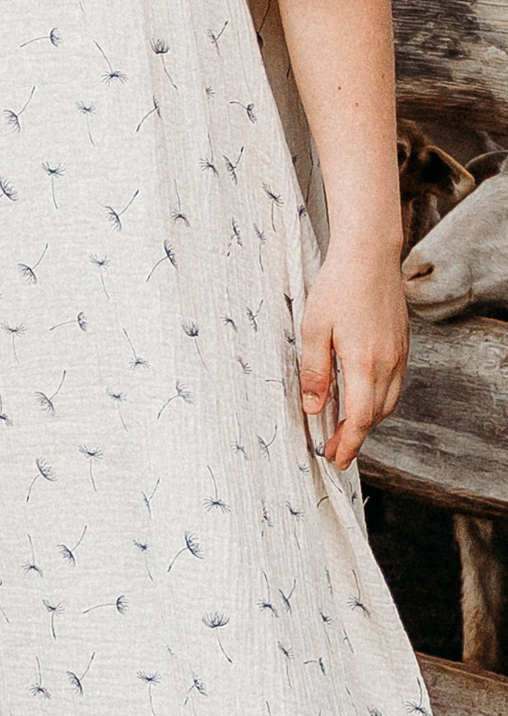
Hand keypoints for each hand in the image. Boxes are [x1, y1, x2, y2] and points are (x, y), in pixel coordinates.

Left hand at [300, 232, 410, 471]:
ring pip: (389, 401)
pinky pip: (394, 384)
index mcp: (364, 362)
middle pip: (377, 414)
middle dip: (357, 437)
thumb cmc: (337, 289)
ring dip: (369, 420)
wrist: (369, 257)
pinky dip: (379, 400)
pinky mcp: (401, 345)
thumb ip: (314, 372)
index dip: (349, 442)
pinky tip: (361, 399)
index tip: (336, 458)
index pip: (361, 417)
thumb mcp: (313, 330)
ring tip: (346, 430)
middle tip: (335, 450)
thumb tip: (313, 408)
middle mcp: (388, 363)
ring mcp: (399, 354)